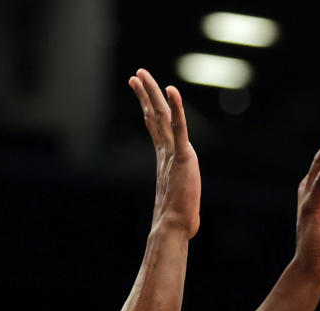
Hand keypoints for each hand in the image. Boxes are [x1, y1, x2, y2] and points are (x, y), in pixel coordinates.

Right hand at [130, 68, 200, 237]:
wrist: (175, 226)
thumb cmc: (178, 218)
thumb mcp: (179, 196)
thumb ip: (179, 190)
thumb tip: (181, 204)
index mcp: (166, 158)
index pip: (154, 126)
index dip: (147, 106)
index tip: (139, 90)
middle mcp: (166, 151)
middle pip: (154, 116)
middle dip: (145, 93)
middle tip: (136, 74)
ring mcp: (173, 152)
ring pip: (161, 116)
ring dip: (152, 93)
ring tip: (141, 74)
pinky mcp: (183, 156)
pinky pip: (180, 128)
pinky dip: (177, 108)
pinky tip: (172, 90)